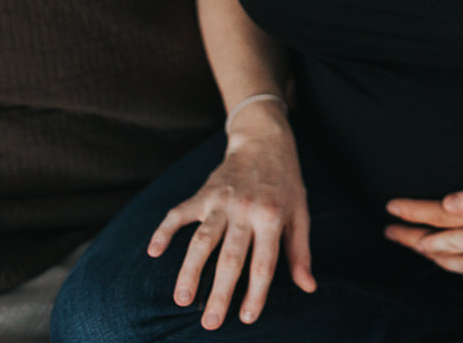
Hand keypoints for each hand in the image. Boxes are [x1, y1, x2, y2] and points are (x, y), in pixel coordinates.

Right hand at [146, 105, 316, 328]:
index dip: (255, 293)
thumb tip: (309, 287)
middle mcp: (246, 210)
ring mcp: (222, 201)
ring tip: (181, 299)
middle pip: (230, 258)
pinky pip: (179, 213)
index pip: (264, 263)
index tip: (246, 319)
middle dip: (220, 292)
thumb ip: (300, 252)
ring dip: (190, 270)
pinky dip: (164, 230)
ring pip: (202, 240)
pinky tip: (153, 251)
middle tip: (209, 323)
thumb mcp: (300, 213)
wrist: (264, 140)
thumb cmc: (286, 182)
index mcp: (273, 218)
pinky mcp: (204, 193)